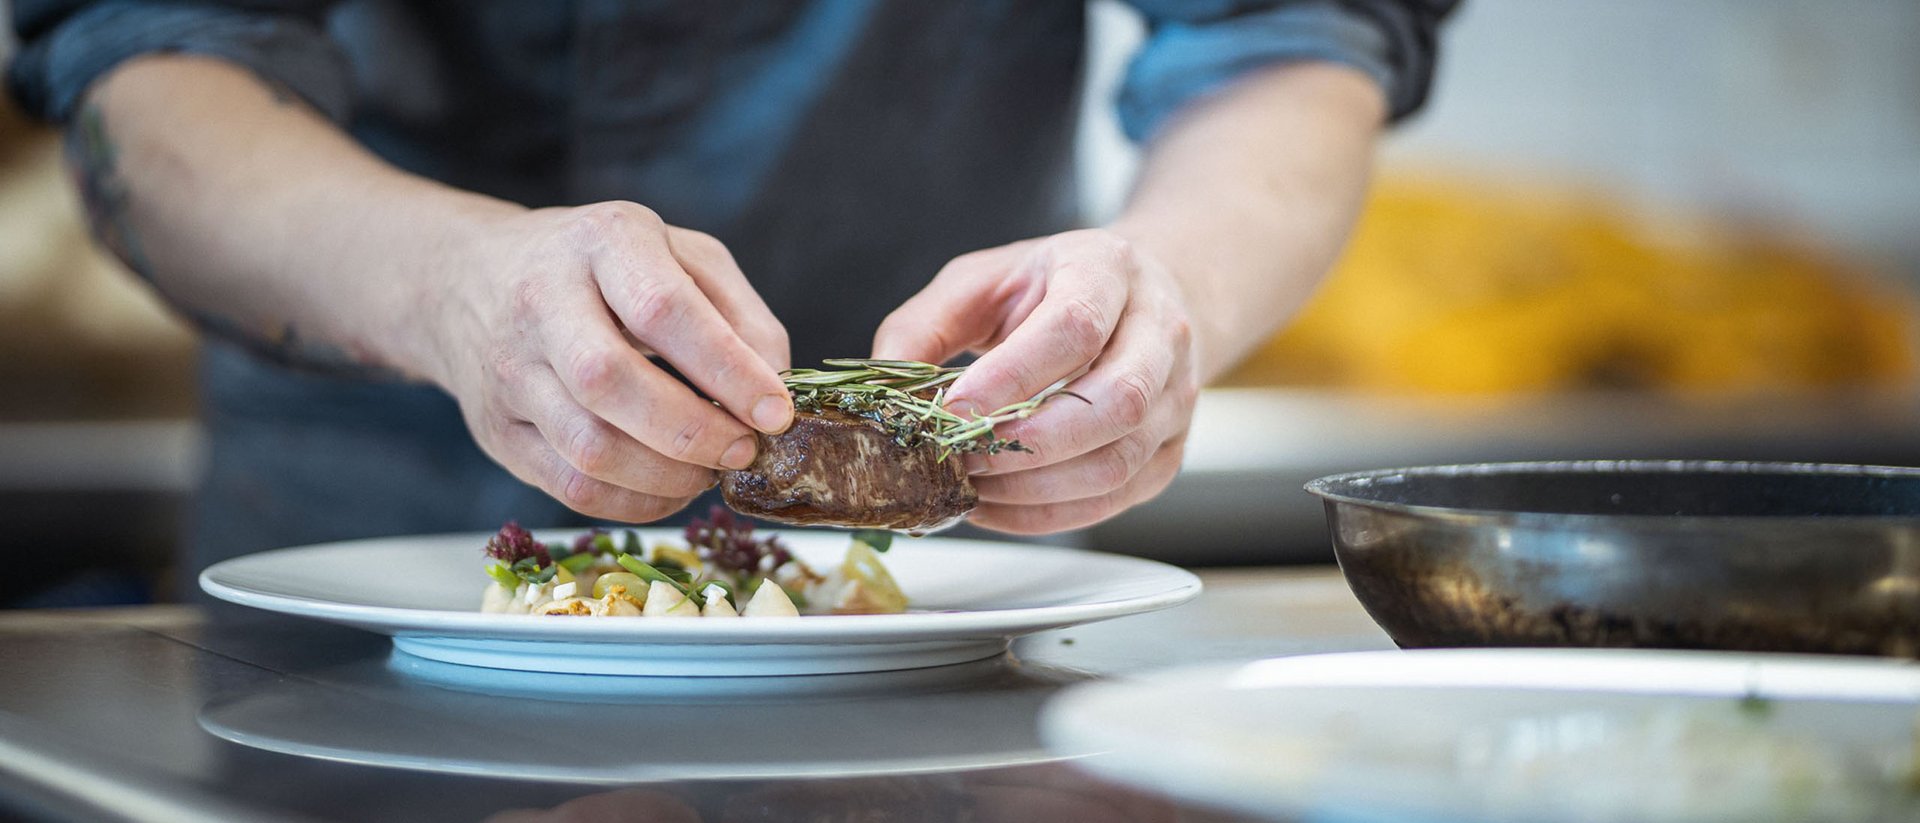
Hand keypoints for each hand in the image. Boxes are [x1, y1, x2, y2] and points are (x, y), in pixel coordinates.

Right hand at [422, 201, 792, 521]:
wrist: (474, 278)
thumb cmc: (603, 270)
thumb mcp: (681, 256)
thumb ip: (741, 314)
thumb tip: (775, 390)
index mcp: (602, 242)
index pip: (663, 309)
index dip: (727, 369)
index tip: (776, 412)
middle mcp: (542, 301)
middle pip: (611, 381)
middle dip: (694, 432)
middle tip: (744, 450)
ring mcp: (510, 370)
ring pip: (589, 448)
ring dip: (668, 477)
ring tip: (710, 470)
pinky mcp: (496, 430)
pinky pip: (570, 487)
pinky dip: (634, 502)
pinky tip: (669, 487)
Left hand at [872, 229, 1199, 532]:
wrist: (1138, 299)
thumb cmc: (1049, 289)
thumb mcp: (979, 282)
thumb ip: (924, 327)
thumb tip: (884, 395)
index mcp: (1108, 270)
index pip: (1074, 328)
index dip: (1012, 377)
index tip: (953, 411)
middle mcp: (1160, 332)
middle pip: (1115, 401)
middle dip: (1029, 444)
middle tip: (961, 458)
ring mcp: (1175, 397)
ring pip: (1118, 461)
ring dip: (1035, 488)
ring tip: (973, 487)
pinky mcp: (1169, 451)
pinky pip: (1115, 498)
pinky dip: (1049, 513)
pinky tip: (999, 505)